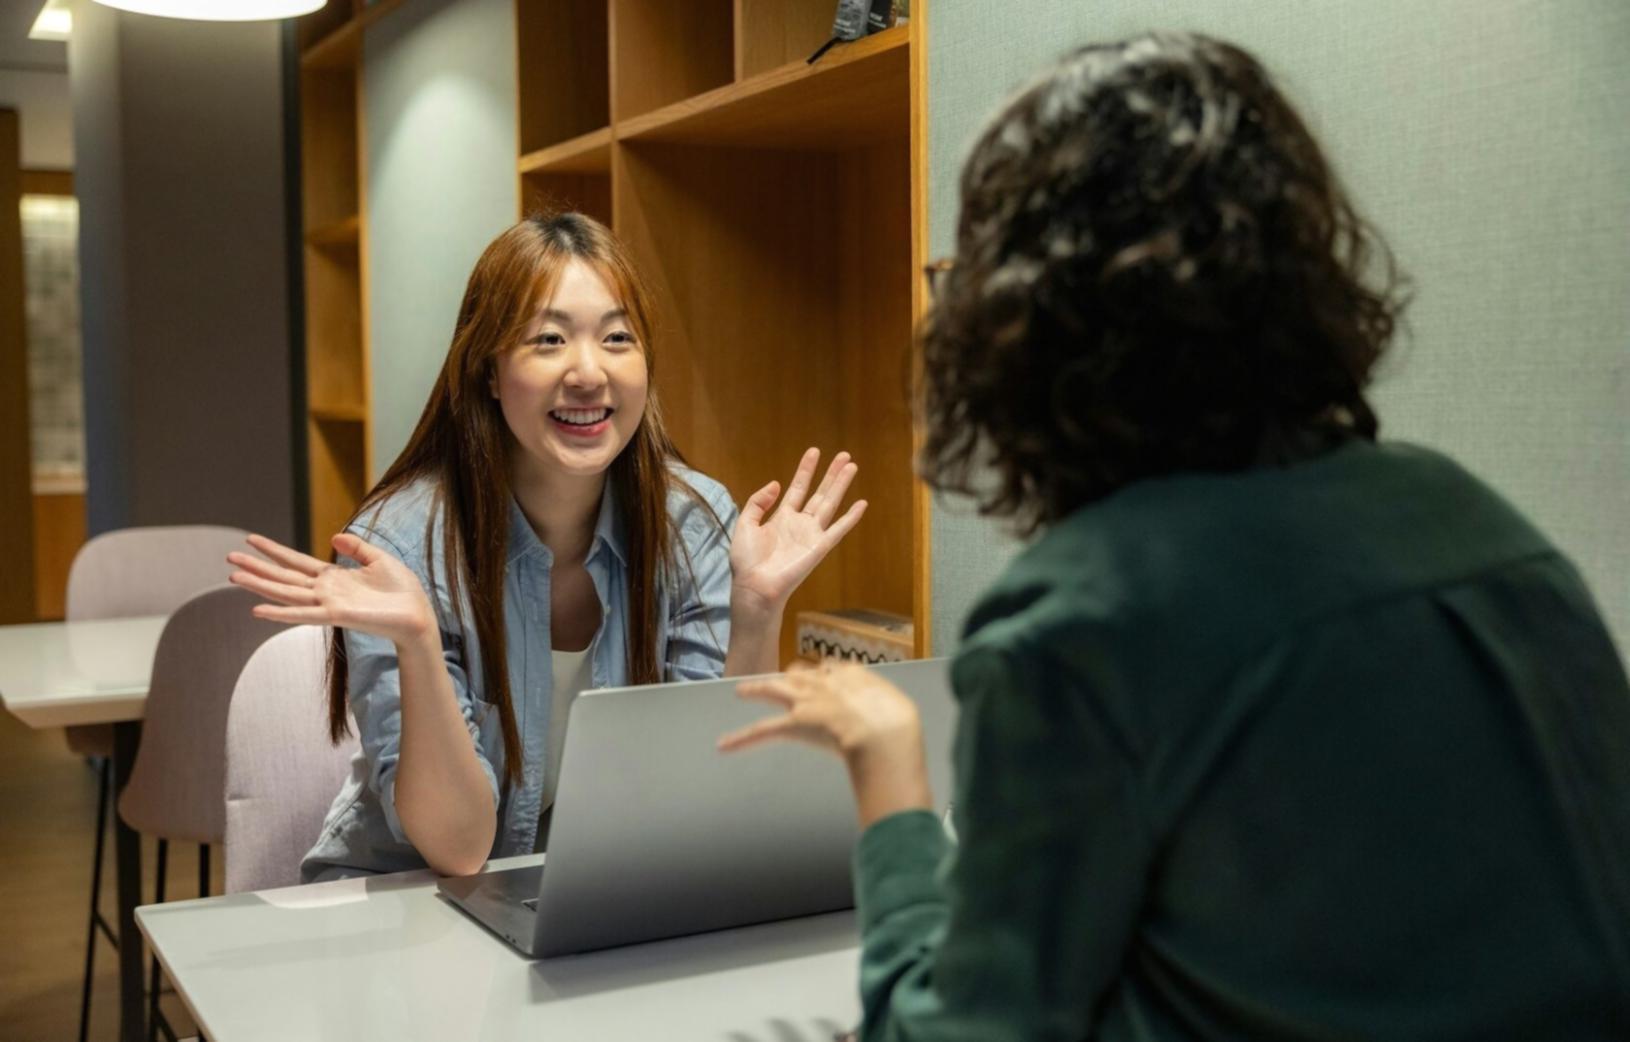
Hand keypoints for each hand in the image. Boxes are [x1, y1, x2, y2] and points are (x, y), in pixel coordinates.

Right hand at [227, 533, 435, 646]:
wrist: (417, 613)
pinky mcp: (336, 615)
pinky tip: (257, 610)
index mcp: (333, 577)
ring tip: (234, 576)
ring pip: (286, 593)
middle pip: (283, 577)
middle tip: (228, 558)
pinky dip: (280, 613)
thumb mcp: (378, 558)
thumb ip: (356, 547)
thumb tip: (334, 537)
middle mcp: (325, 590)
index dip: (274, 551)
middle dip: (256, 567)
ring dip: (260, 586)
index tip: (251, 539)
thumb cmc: (401, 590)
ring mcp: (327, 603)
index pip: (296, 561)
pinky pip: (303, 614)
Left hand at [719, 661, 931, 826]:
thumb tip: (892, 718)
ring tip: (742, 691)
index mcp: (851, 676)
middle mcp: (824, 683)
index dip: (824, 676)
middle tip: (778, 679)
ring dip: (757, 689)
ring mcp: (805, 702)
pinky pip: (761, 730)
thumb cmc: (897, 724)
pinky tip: (724, 745)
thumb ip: (886, 707)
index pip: (830, 670)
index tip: (821, 678)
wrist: (883, 734)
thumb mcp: (897, 708)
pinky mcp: (792, 724)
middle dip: (787, 677)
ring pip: (773, 690)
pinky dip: (741, 739)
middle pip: (798, 674)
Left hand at [729, 449, 867, 618]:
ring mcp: (811, 534)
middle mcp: (799, 524)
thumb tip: (776, 483)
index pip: (798, 488)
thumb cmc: (747, 561)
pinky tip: (862, 504)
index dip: (806, 470)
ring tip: (852, 466)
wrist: (755, 586)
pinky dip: (851, 518)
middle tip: (843, 455)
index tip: (814, 451)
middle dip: (831, 474)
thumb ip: (758, 502)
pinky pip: (838, 529)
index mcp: (782, 518)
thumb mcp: (745, 524)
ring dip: (841, 485)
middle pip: (820, 493)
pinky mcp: (819, 547)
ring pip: (830, 503)